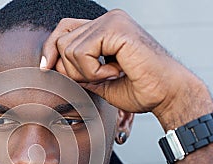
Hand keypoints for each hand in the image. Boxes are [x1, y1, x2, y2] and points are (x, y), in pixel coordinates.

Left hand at [41, 9, 212, 129]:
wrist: (167, 95)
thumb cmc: (140, 90)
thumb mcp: (99, 82)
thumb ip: (78, 72)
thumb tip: (52, 68)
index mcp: (105, 29)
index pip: (64, 30)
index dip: (50, 49)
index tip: (44, 68)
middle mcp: (108, 20)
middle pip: (61, 41)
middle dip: (70, 69)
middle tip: (98, 79)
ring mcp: (113, 21)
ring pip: (68, 48)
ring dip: (85, 72)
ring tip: (111, 75)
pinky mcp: (117, 28)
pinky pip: (83, 52)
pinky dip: (94, 71)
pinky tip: (116, 72)